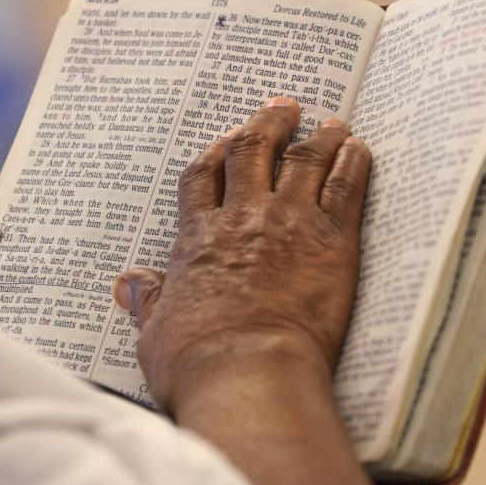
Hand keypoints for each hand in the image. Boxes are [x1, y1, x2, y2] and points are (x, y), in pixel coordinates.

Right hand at [113, 96, 370, 413]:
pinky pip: (346, 184)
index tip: (226, 139)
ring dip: (317, 136)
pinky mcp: (333, 239)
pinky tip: (358, 147)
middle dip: (267, 126)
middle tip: (283, 108)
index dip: (215, 153)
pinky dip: (353, 161)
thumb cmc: (198, 364)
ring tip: (330, 122)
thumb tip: (127, 285)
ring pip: (303, 160)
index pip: (202, 178)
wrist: (250, 375)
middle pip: (252, 153)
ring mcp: (289, 223)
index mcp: (198, 238)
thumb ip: (148, 301)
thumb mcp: (155, 333)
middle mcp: (242, 219)